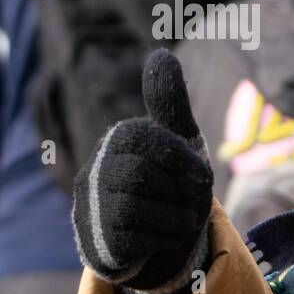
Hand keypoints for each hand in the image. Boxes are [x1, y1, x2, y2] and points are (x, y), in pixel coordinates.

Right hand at [72, 49, 213, 291]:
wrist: (159, 237)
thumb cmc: (171, 181)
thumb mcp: (179, 140)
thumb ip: (171, 102)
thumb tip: (160, 52)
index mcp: (121, 139)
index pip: (150, 139)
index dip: (184, 161)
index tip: (200, 176)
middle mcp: (96, 168)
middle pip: (146, 176)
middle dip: (181, 193)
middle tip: (188, 201)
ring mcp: (93, 206)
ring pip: (141, 207)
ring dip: (177, 217)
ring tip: (177, 218)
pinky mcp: (99, 241)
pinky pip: (140, 238)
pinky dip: (166, 238)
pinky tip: (163, 235)